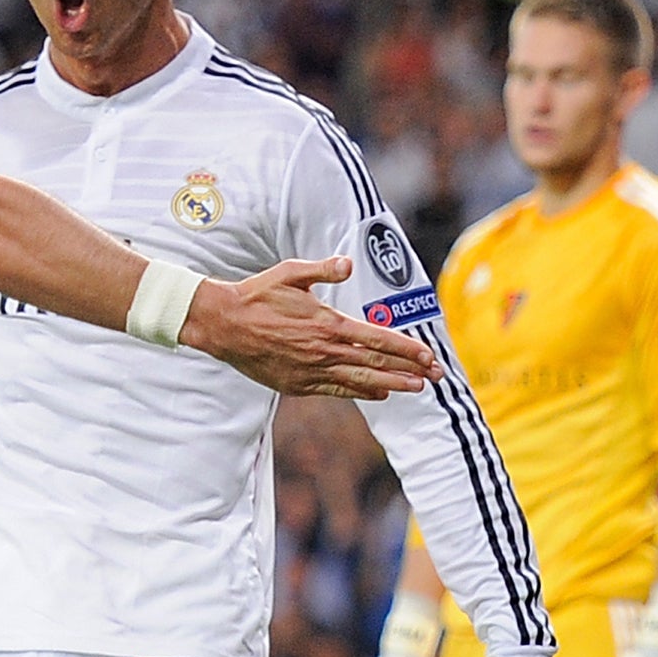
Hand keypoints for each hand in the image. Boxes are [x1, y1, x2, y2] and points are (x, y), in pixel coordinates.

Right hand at [180, 257, 440, 398]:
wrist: (222, 324)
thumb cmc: (256, 295)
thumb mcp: (289, 273)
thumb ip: (323, 269)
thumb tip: (348, 263)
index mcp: (327, 323)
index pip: (377, 339)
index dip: (406, 348)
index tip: (428, 355)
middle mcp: (323, 350)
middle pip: (376, 364)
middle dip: (409, 369)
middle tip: (435, 376)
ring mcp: (311, 370)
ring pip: (360, 381)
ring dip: (392, 385)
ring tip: (416, 388)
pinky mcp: (297, 384)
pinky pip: (336, 390)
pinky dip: (360, 393)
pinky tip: (378, 393)